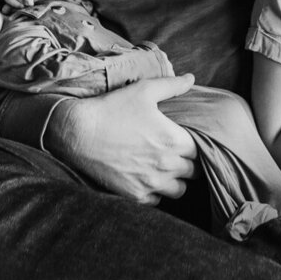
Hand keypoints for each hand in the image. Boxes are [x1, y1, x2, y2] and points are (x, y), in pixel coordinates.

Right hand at [43, 75, 198, 201]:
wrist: (78, 133)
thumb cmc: (113, 109)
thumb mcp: (144, 90)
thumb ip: (172, 85)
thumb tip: (191, 78)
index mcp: (174, 141)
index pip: (202, 150)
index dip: (198, 144)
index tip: (189, 139)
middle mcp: (166, 166)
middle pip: (194, 172)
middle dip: (190, 162)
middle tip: (179, 152)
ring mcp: (151, 184)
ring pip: (179, 191)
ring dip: (177, 180)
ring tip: (166, 167)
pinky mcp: (134, 196)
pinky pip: (157, 201)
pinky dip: (156, 192)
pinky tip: (148, 177)